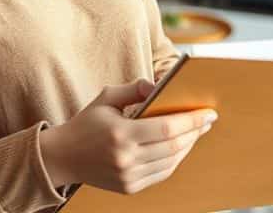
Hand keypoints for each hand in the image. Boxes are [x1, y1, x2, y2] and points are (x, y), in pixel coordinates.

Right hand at [39, 78, 217, 194]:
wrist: (63, 157)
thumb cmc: (85, 124)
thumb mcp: (105, 98)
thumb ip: (133, 89)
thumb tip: (158, 85)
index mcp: (120, 134)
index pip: (167, 128)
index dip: (192, 121)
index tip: (208, 113)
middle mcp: (126, 159)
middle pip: (173, 146)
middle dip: (195, 132)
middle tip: (208, 120)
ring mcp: (128, 176)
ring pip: (171, 162)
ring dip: (187, 146)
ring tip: (196, 132)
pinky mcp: (130, 187)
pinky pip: (162, 173)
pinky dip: (175, 160)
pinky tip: (179, 147)